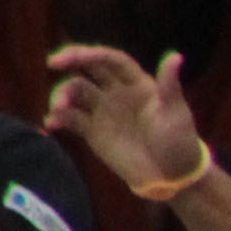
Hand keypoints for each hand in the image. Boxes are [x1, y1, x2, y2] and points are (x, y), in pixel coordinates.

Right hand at [39, 41, 203, 194]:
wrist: (170, 176)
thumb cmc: (179, 142)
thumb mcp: (176, 113)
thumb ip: (170, 85)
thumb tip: (175, 55)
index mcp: (137, 83)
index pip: (111, 60)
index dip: (91, 53)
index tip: (72, 56)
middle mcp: (116, 92)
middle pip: (88, 68)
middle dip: (69, 61)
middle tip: (52, 63)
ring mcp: (102, 110)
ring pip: (75, 91)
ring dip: (62, 94)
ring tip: (59, 107)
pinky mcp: (92, 131)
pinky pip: (70, 119)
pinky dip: (58, 118)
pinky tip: (51, 124)